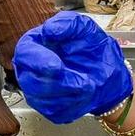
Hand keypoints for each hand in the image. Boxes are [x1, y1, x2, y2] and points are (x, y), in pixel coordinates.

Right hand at [11, 11, 133, 124]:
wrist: (109, 75)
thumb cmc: (93, 50)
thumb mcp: (85, 28)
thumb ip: (67, 23)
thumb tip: (48, 30)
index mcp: (35, 46)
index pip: (25, 53)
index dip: (38, 61)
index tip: (56, 65)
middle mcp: (31, 70)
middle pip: (29, 81)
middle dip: (58, 82)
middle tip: (81, 80)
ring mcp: (37, 92)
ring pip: (41, 99)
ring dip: (69, 94)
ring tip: (87, 85)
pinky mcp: (49, 109)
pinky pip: (54, 111)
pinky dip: (73, 105)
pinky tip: (83, 95)